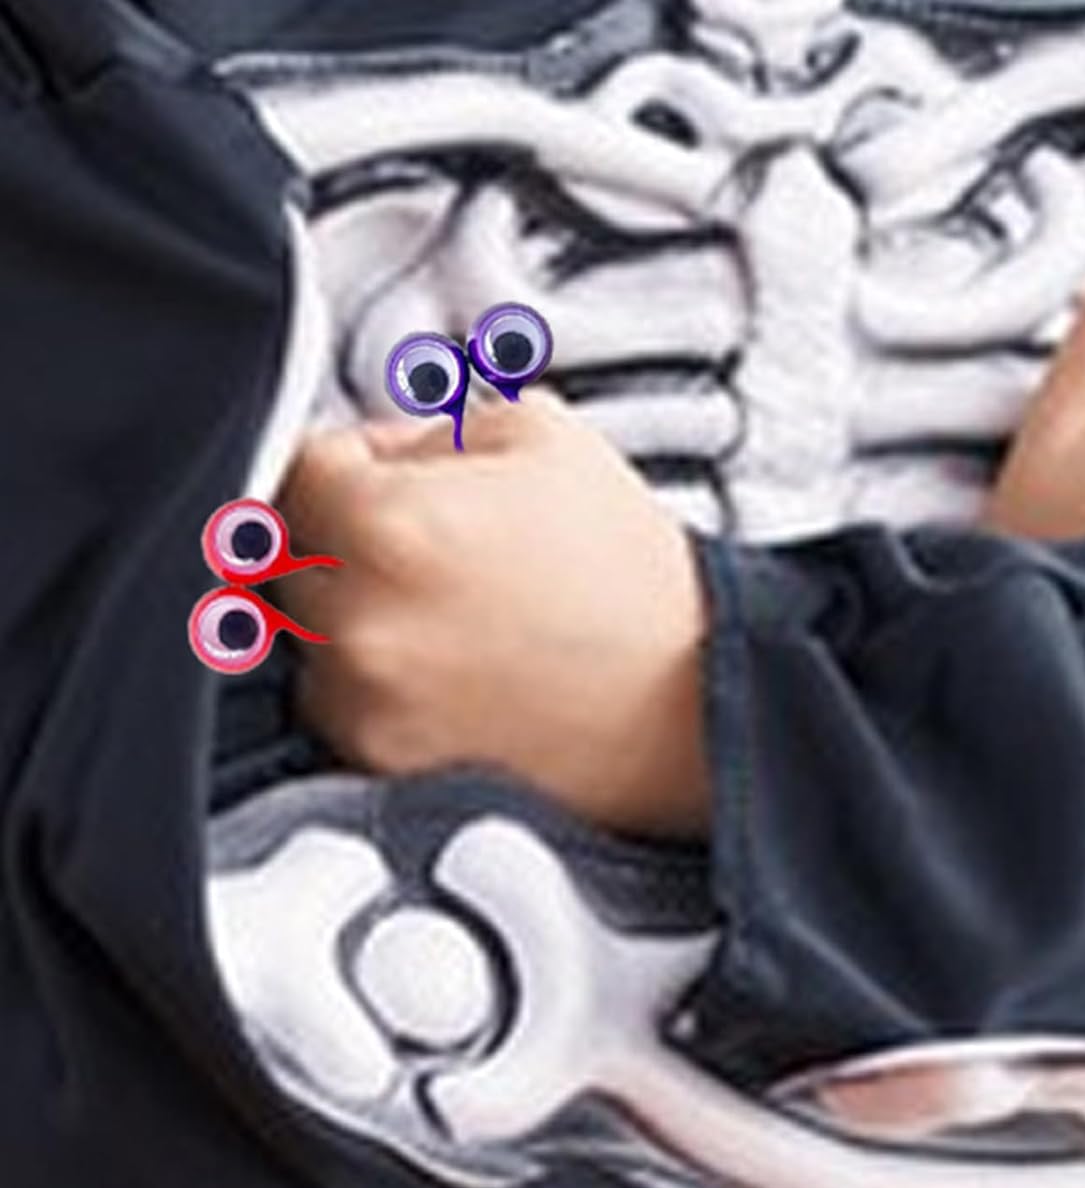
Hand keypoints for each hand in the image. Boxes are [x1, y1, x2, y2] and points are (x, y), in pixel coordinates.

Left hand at [275, 395, 710, 835]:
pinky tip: (451, 666)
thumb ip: (429, 422)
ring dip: (351, 610)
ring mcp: (364, 703)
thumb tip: (374, 453)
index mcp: (388, 522)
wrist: (692, 696)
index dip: (351, 460)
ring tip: (446, 609)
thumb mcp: (542, 432)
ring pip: (305, 631)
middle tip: (429, 540)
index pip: (299, 464)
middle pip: (288, 550)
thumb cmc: (628, 569)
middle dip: (345, 533)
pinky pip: (339, 700)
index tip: (388, 473)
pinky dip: (375, 680)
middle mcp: (357, 620)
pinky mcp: (382, 764)